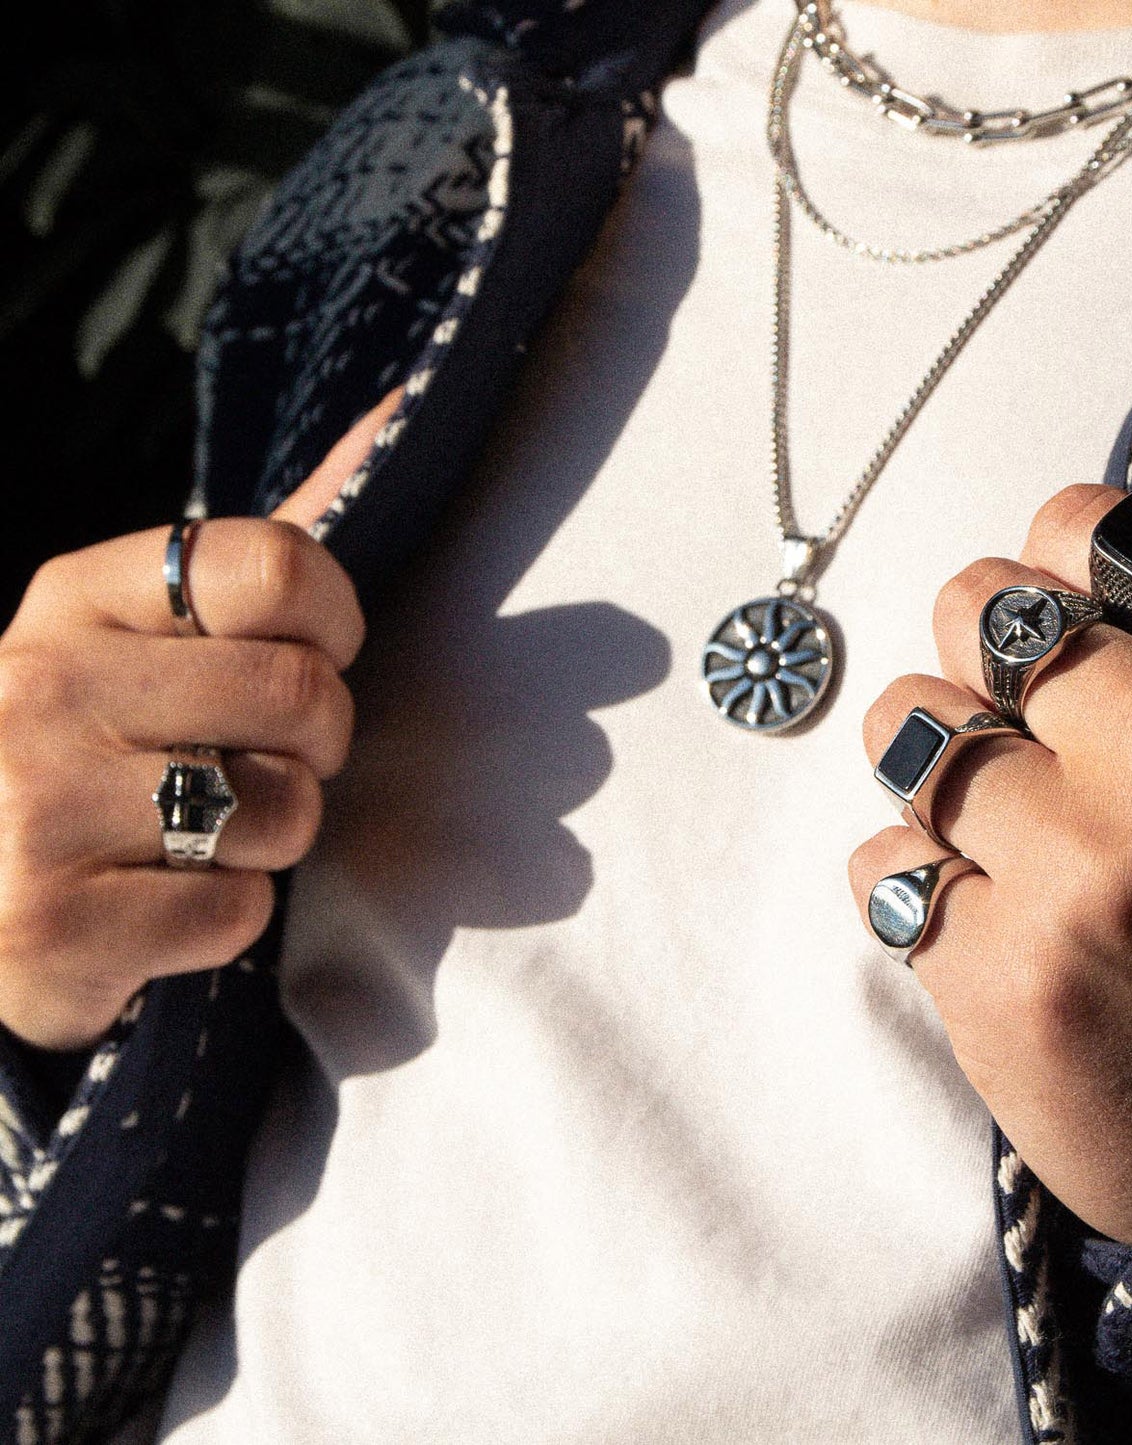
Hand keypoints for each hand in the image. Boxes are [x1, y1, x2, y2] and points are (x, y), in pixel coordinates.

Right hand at [0, 390, 398, 1050]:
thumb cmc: (93, 746)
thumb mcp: (147, 631)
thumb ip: (270, 545)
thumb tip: (407, 404)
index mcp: (76, 597)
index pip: (279, 566)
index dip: (333, 626)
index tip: (309, 658)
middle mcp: (42, 687)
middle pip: (303, 696)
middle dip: (316, 745)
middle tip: (262, 760)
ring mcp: (36, 810)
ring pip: (284, 811)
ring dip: (273, 835)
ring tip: (200, 832)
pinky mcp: (54, 929)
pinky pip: (239, 912)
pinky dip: (225, 917)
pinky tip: (157, 902)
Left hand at [848, 450, 1131, 1243]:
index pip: (1099, 527)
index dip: (1054, 558)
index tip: (1057, 609)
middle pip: (979, 609)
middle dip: (980, 654)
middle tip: (1019, 720)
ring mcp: (1080, 876)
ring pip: (907, 725)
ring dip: (932, 764)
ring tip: (995, 823)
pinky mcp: (996, 974)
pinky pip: (879, 855)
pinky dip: (912, 875)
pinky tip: (979, 912)